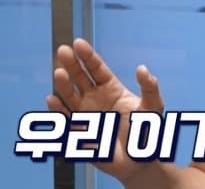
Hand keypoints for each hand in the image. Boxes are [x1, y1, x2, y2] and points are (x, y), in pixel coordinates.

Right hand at [46, 38, 163, 181]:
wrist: (140, 160)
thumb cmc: (146, 131)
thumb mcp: (153, 106)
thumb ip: (149, 87)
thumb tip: (142, 68)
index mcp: (111, 89)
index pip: (96, 69)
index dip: (87, 56)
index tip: (78, 43)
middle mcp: (95, 99)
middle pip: (80, 78)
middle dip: (71, 64)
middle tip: (62, 51)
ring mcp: (85, 115)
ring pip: (70, 96)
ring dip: (63, 85)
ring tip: (59, 72)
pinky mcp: (79, 133)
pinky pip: (65, 119)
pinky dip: (57, 110)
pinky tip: (52, 99)